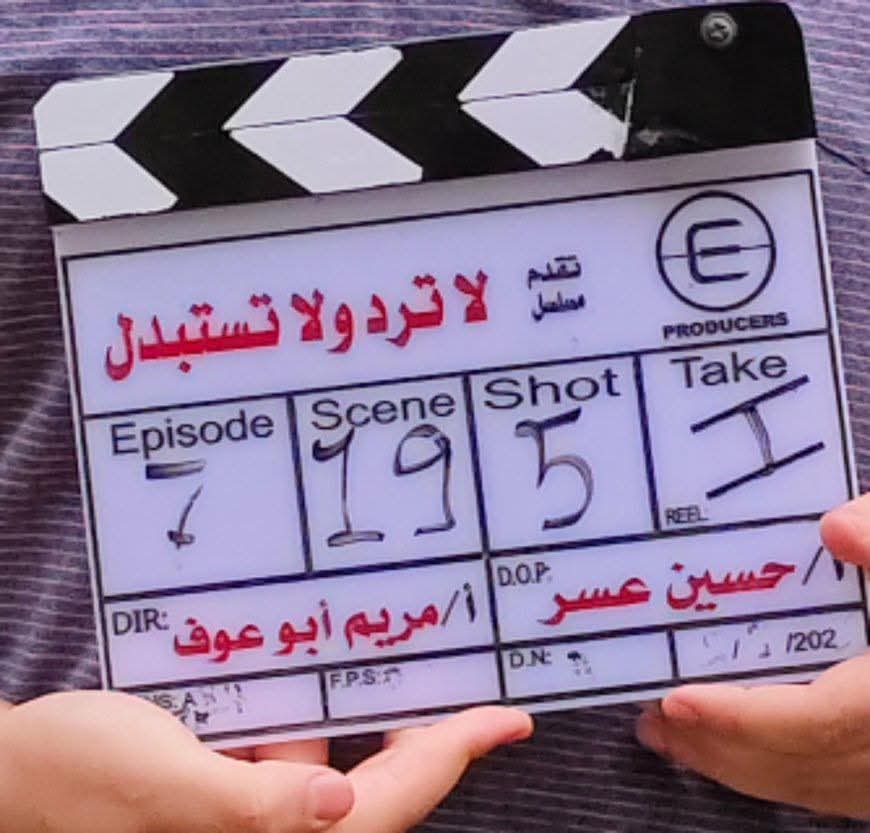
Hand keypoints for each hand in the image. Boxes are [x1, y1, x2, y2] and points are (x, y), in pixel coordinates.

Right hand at [0, 689, 530, 832]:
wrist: (12, 770)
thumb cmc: (75, 778)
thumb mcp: (163, 787)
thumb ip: (254, 804)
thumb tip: (344, 808)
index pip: (391, 802)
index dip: (454, 755)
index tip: (510, 718)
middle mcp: (274, 832)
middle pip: (379, 782)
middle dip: (427, 727)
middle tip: (467, 668)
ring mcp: (253, 804)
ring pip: (336, 755)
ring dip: (364, 704)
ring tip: (396, 643)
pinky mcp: (231, 778)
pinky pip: (291, 741)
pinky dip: (310, 703)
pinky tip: (312, 658)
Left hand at [635, 494, 869, 817]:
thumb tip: (834, 526)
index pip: (820, 723)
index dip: (744, 719)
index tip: (677, 700)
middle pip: (802, 766)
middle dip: (719, 747)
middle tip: (651, 720)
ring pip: (818, 788)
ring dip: (741, 767)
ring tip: (675, 739)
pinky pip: (840, 791)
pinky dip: (785, 774)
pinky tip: (751, 753)